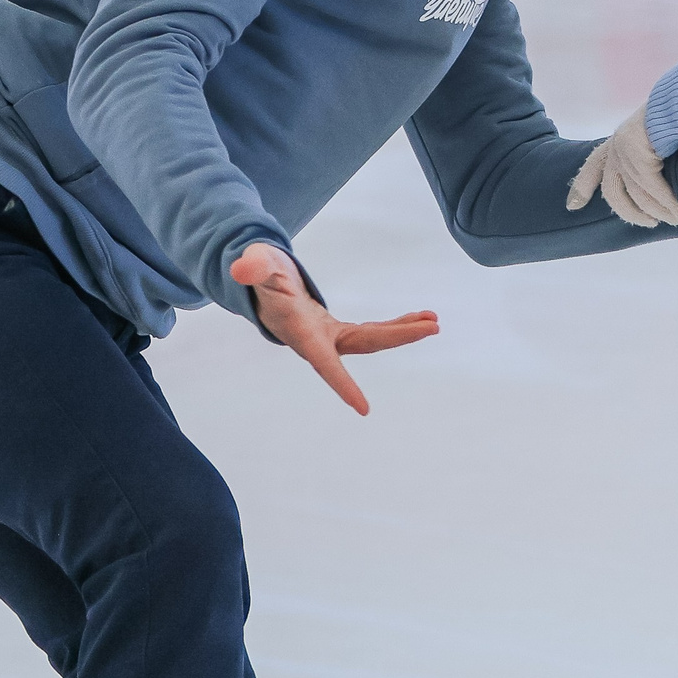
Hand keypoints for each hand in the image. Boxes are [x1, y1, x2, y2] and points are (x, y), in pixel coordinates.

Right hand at [230, 242, 438, 415]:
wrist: (261, 286)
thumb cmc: (259, 276)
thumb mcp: (258, 268)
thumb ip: (254, 268)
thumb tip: (243, 269)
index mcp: (299, 332)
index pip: (323, 363)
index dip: (342, 385)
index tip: (363, 409)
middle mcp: (318, 342)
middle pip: (364, 344)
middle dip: (399, 336)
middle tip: (433, 326)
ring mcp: (330, 338)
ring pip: (373, 338)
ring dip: (404, 331)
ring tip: (434, 321)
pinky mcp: (338, 331)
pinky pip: (373, 331)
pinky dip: (397, 325)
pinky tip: (422, 317)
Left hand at [566, 105, 677, 228]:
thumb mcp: (659, 132)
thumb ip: (652, 151)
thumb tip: (660, 172)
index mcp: (619, 139)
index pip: (594, 165)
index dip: (581, 186)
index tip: (572, 206)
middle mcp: (617, 145)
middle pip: (613, 192)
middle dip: (631, 213)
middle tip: (651, 224)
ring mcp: (626, 150)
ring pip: (639, 195)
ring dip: (660, 212)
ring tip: (677, 222)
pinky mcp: (640, 153)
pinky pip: (654, 189)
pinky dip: (670, 205)